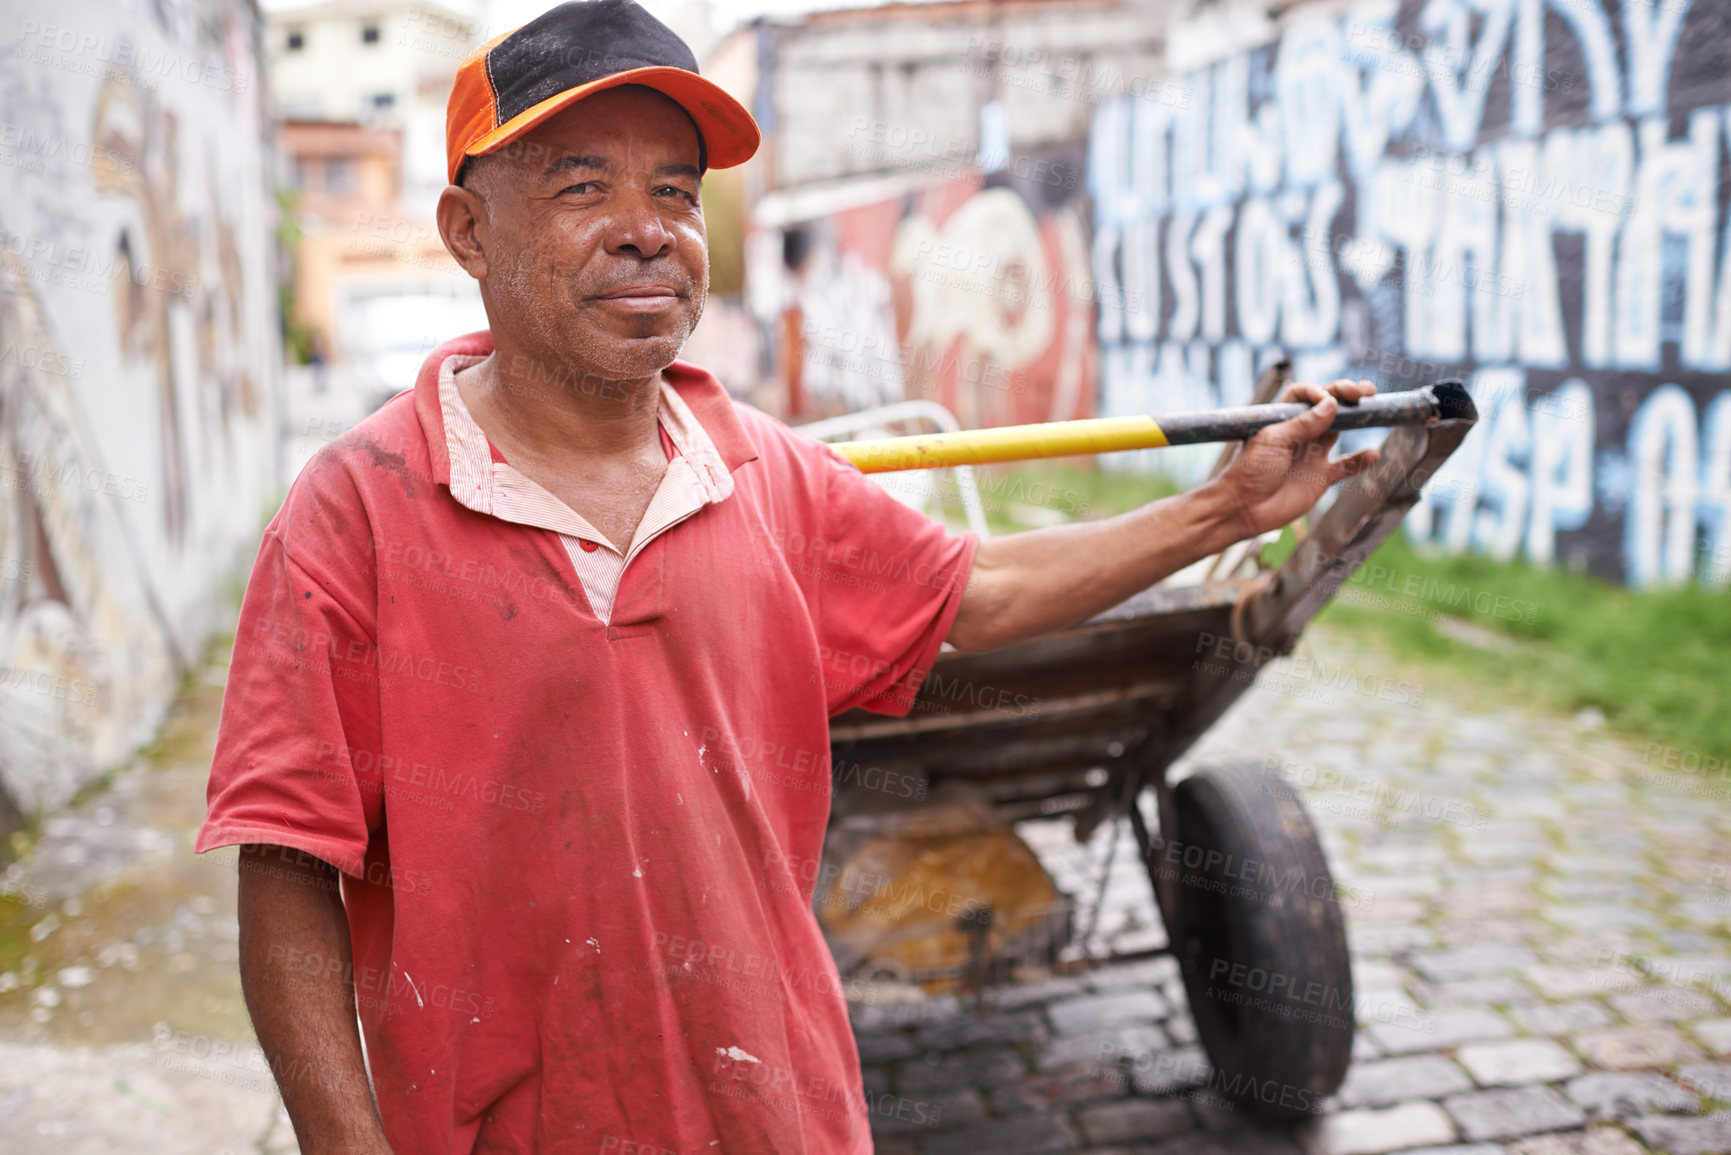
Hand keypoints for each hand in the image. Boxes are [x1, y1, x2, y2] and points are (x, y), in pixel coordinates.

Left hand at [1205, 379, 1380, 541]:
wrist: (1243, 509)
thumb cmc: (1249, 470)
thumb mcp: (1273, 440)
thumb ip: (1303, 423)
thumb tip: (1331, 403)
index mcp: (1282, 420)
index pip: (1304, 395)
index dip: (1318, 392)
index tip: (1329, 398)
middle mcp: (1299, 434)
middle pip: (1327, 408)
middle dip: (1346, 396)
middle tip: (1365, 390)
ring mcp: (1311, 455)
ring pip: (1340, 432)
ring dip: (1357, 420)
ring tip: (1375, 409)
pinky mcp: (1320, 478)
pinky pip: (1346, 466)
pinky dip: (1361, 460)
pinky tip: (1373, 454)